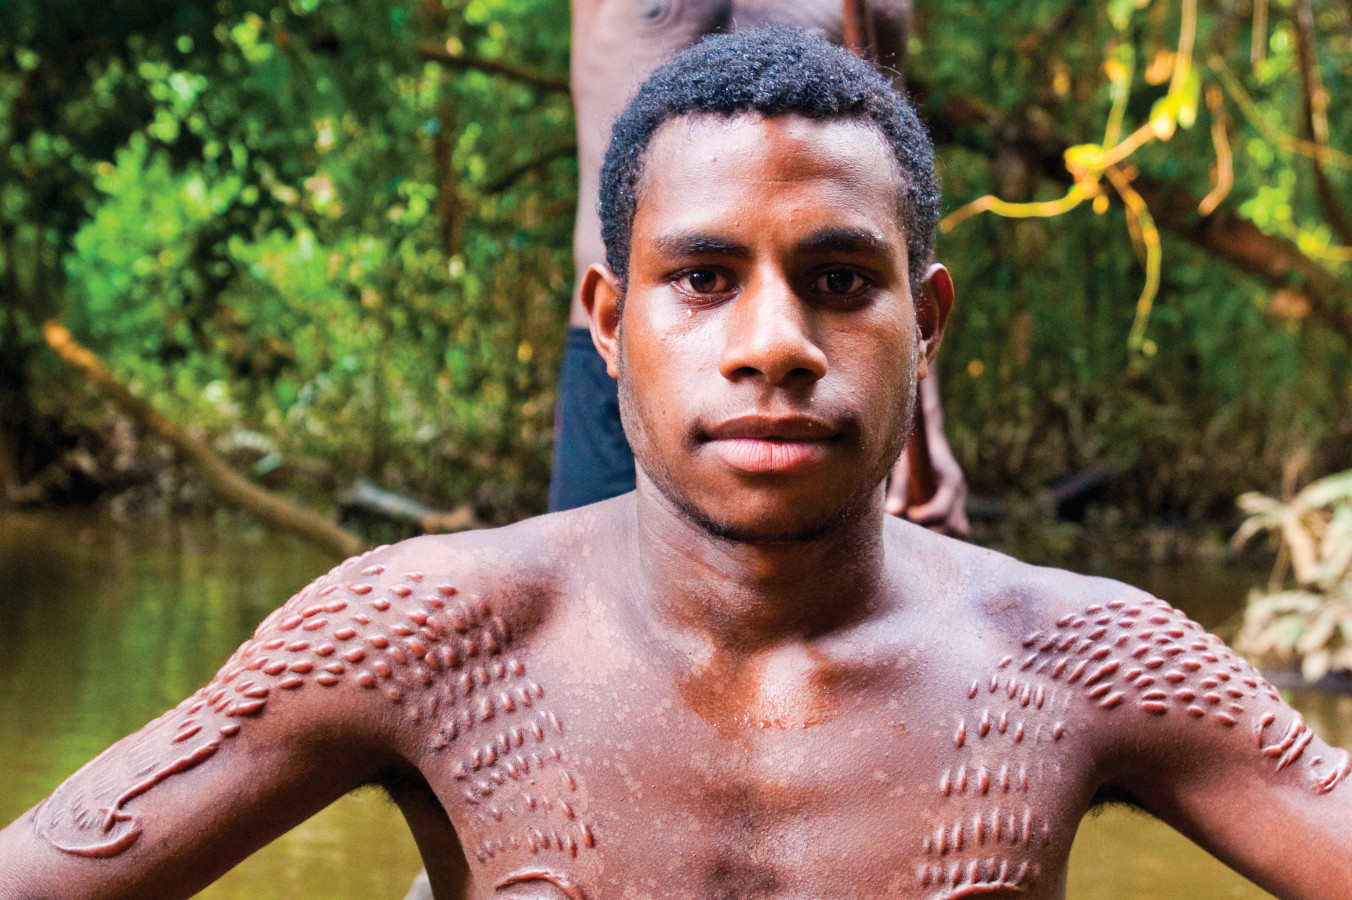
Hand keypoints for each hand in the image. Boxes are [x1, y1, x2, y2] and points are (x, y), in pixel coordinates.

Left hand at [884, 375, 969, 536]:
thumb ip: (899, 489)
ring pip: (958, 530)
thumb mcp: (904, 466)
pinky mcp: (953, 508)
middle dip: (933, 532)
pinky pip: (954, 528)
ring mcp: (957, 501)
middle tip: (911, 530)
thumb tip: (892, 512)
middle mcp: (958, 493)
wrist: (924, 436)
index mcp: (950, 479)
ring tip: (916, 532)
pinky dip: (940, 534)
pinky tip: (920, 532)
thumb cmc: (911, 450)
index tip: (908, 515)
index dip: (925, 517)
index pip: (943, 509)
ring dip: (938, 535)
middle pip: (955, 526)